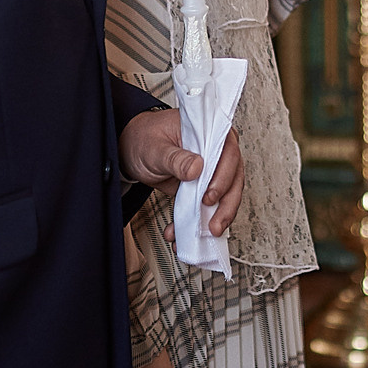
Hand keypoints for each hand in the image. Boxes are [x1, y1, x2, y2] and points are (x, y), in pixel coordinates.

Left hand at [120, 111, 245, 236]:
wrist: (134, 149)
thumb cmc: (146, 139)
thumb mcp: (156, 147)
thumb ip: (175, 158)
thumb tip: (196, 168)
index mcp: (211, 131)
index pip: (228, 154)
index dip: (223, 178)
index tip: (209, 197)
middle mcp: (218, 150)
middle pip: (233, 180)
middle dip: (225, 207)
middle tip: (212, 226)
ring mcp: (213, 171)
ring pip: (226, 197)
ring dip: (214, 219)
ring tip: (200, 235)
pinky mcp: (204, 187)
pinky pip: (208, 207)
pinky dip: (197, 223)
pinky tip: (180, 234)